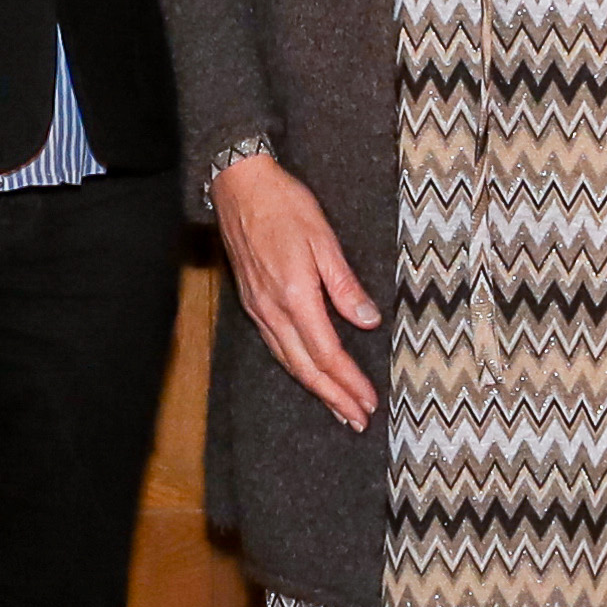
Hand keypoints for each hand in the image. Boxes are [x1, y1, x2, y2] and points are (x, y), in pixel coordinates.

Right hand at [213, 152, 378, 432]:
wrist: (238, 187)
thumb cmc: (283, 205)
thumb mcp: (323, 239)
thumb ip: (344, 285)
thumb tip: (367, 321)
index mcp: (294, 295)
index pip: (326, 352)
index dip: (348, 381)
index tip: (368, 401)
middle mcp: (272, 310)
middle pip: (305, 368)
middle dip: (333, 397)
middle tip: (357, 419)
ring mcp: (258, 309)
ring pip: (288, 361)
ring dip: (315, 389)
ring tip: (338, 408)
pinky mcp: (252, 303)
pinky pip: (276, 347)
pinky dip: (296, 368)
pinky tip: (307, 374)